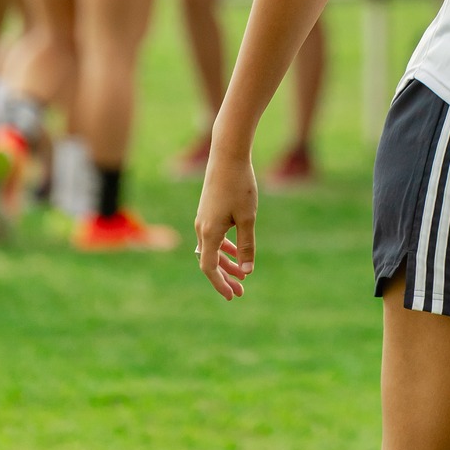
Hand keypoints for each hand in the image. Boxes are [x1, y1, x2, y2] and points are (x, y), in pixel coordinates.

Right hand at [195, 141, 258, 298]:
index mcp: (209, 232)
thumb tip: (247, 271)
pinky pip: (213, 236)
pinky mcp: (208, 209)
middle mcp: (201, 227)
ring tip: (242, 274)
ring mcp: (203, 218)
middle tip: (241, 291)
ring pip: (212, 248)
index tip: (233, 295)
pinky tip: (236, 250)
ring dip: (226, 262)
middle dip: (225, 277)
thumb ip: (246, 245)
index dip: (220, 284)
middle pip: (210, 261)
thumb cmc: (240, 185)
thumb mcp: (248, 217)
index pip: (209, 267)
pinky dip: (224, 247)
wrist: (227, 154)